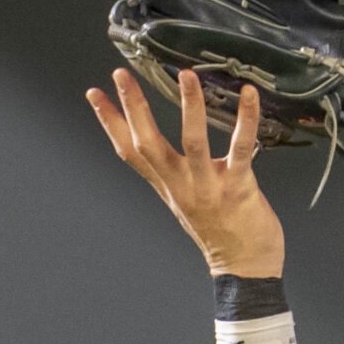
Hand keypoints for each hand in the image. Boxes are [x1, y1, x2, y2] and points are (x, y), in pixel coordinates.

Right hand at [87, 69, 284, 277]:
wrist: (245, 269)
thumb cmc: (222, 235)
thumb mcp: (184, 203)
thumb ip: (174, 174)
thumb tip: (161, 150)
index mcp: (167, 185)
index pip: (128, 151)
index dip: (109, 122)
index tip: (94, 94)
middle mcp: (181, 185)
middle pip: (148, 143)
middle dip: (133, 106)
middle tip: (121, 74)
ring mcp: (209, 186)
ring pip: (193, 141)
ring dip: (189, 106)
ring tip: (186, 76)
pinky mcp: (238, 187)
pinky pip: (241, 147)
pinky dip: (246, 118)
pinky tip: (249, 95)